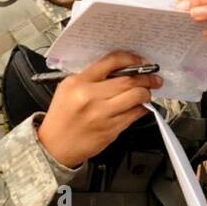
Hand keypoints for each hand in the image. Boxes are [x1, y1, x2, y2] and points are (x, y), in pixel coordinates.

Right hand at [36, 51, 162, 168]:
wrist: (54, 146)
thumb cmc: (61, 118)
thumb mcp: (67, 89)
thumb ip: (90, 78)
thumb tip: (120, 71)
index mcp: (78, 82)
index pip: (111, 62)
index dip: (131, 59)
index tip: (140, 62)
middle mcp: (90, 96)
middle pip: (128, 80)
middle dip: (146, 77)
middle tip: (152, 78)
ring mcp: (101, 114)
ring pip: (135, 96)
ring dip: (146, 93)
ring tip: (146, 92)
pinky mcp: (110, 130)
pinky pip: (134, 115)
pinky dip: (142, 108)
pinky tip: (140, 106)